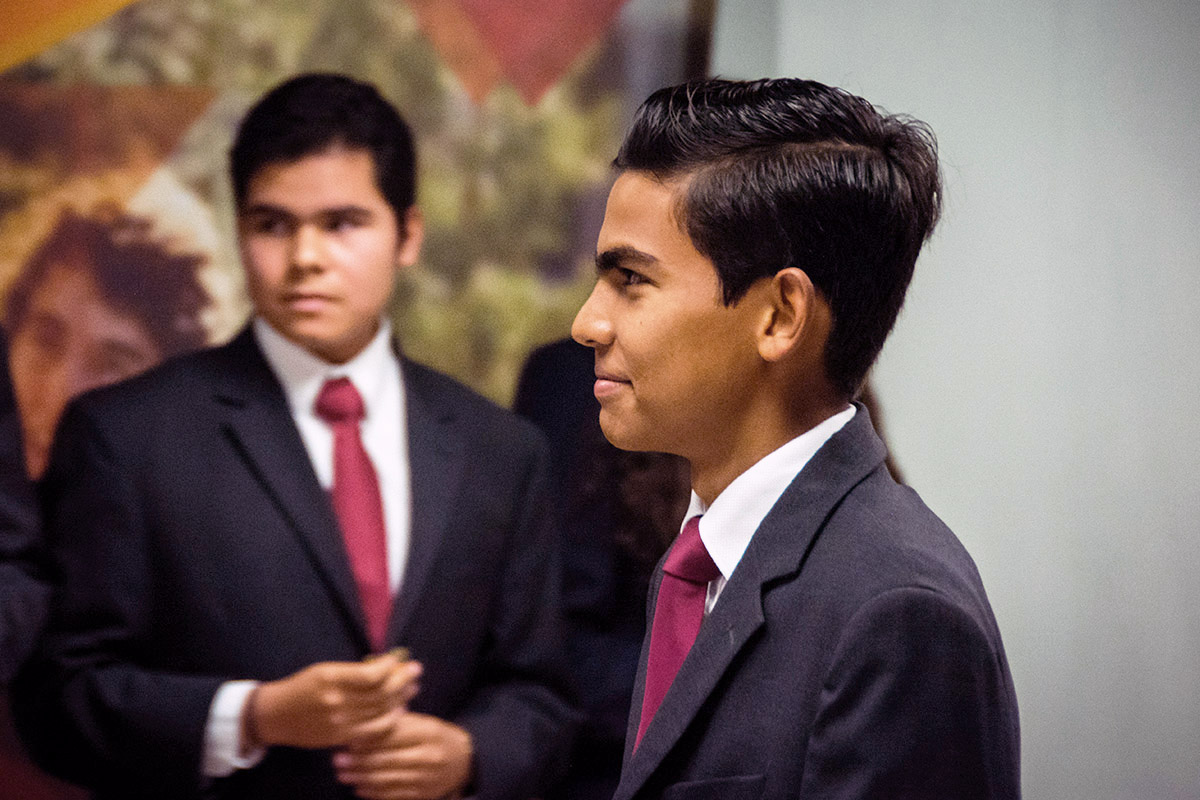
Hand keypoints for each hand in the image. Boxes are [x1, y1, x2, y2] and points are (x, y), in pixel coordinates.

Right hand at [245, 654, 421, 749]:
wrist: (276, 716)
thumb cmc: (301, 687)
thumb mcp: (323, 670)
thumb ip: (351, 671)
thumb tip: (384, 667)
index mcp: (331, 678)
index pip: (371, 674)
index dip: (391, 667)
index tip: (399, 660)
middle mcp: (337, 700)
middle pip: (380, 692)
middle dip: (403, 680)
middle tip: (416, 670)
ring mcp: (340, 722)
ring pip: (380, 711)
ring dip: (401, 698)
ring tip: (412, 688)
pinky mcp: (341, 738)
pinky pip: (372, 731)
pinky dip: (389, 721)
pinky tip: (399, 711)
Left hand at [333, 711, 472, 799]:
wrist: (464, 763)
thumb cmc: (438, 738)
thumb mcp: (424, 723)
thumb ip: (399, 724)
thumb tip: (364, 725)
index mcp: (427, 732)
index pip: (392, 735)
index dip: (368, 738)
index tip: (347, 739)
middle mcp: (427, 756)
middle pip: (386, 759)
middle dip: (359, 761)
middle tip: (337, 759)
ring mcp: (425, 778)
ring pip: (387, 779)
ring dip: (361, 778)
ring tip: (343, 774)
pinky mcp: (422, 794)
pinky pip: (393, 795)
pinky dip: (374, 793)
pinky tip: (360, 789)